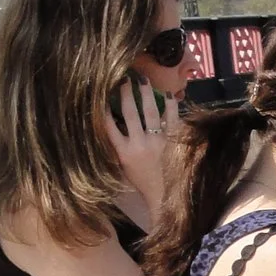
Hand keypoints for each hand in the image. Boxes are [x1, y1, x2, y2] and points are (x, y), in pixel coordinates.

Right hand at [104, 78, 174, 218]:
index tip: (100, 94)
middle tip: (124, 79)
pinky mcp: (175, 142)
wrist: (165, 196)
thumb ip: (118, 146)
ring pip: (151, 112)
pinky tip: (168, 94)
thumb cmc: (142, 180)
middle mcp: (140, 145)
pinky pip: (173, 119)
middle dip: (126, 94)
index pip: (108, 126)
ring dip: (146, 94)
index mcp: (124, 152)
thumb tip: (113, 122)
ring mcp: (158, 142)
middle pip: (130, 113)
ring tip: (142, 80)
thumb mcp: (123, 165)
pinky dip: (171, 106)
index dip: (103, 109)